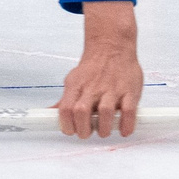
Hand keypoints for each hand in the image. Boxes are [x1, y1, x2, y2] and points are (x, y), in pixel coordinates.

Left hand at [55, 1, 142, 138]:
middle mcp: (93, 87)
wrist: (112, 45)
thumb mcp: (74, 81)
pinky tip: (123, 130)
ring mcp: (112, 89)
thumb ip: (64, 100)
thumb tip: (49, 114)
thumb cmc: (93, 68)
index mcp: (76, 86)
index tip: (71, 131)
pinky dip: (126, 125)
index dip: (66, 125)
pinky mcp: (129, 91)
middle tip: (87, 132)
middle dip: (84, 129)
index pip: (65, 109)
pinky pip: (128, 111)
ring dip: (104, 128)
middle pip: (81, 112)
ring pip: (105, 113)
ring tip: (104, 130)